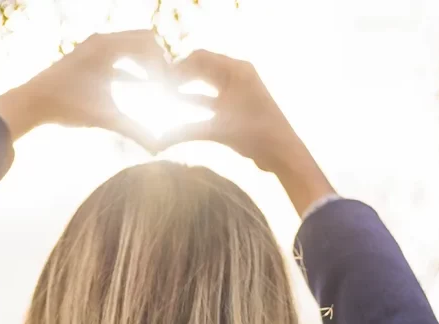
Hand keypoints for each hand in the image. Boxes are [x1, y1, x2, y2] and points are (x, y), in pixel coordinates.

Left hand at [0, 29, 169, 150]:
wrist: (31, 103)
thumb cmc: (66, 107)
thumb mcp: (105, 117)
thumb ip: (134, 130)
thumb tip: (157, 150)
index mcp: (107, 46)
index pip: (149, 44)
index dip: (163, 65)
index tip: (169, 88)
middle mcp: (101, 41)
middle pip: (144, 40)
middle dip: (158, 61)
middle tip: (168, 85)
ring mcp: (94, 48)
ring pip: (131, 49)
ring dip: (145, 65)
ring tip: (158, 86)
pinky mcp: (89, 58)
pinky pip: (118, 58)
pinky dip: (131, 70)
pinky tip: (143, 87)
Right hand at [161, 50, 335, 214]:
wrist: (281, 152)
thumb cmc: (255, 135)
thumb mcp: (217, 130)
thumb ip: (184, 132)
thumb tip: (156, 142)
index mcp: (236, 70)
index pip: (200, 56)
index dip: (178, 65)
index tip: (159, 76)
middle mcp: (237, 75)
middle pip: (201, 66)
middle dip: (180, 74)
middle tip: (158, 83)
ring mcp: (237, 89)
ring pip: (205, 82)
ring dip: (186, 86)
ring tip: (163, 91)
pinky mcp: (236, 104)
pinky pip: (211, 96)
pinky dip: (195, 99)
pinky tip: (178, 102)